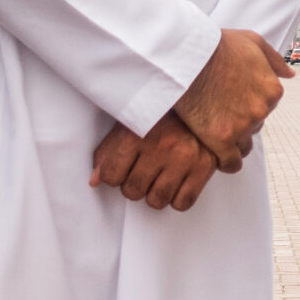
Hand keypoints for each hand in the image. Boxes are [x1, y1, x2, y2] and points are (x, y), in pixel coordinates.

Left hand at [91, 115, 218, 210]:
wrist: (203, 97)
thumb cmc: (164, 111)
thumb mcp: (131, 122)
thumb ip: (109, 151)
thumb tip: (95, 180)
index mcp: (138, 132)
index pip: (111, 175)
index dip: (113, 175)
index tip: (120, 168)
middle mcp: (161, 146)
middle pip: (132, 191)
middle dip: (134, 184)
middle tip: (142, 170)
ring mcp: (184, 158)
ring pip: (157, 200)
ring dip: (155, 193)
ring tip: (159, 176)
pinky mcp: (204, 168)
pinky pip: (182, 202)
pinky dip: (177, 197)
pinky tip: (177, 181)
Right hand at [170, 27, 289, 168]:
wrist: (188, 55)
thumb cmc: (217, 44)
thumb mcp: (253, 41)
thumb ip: (274, 59)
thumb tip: (291, 74)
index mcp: (273, 89)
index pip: (267, 107)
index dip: (248, 105)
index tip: (232, 101)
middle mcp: (262, 110)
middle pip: (255, 126)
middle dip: (240, 121)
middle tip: (219, 112)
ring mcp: (243, 126)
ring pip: (243, 145)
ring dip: (232, 141)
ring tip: (213, 130)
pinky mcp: (221, 140)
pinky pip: (231, 163)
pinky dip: (225, 162)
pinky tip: (216, 155)